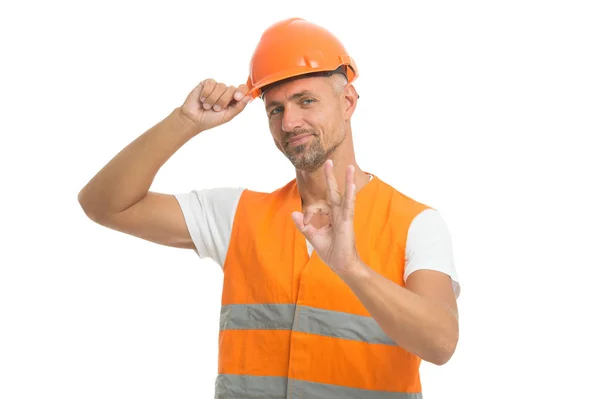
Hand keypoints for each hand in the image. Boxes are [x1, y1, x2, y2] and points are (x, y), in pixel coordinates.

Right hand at [179, 79, 251, 132]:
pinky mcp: (207, 83)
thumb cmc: (210, 119)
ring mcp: (217, 87)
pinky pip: (211, 84)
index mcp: (233, 100)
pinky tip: (202, 99)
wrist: (194, 119)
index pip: (243, 89)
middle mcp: (226, 92)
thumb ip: (239, 107)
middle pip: (232, 89)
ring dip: (213, 99)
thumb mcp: (228, 116)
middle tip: (215, 109)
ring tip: (207, 106)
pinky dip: (206, 94)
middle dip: (223, 101)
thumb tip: (249, 97)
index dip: (241, 91)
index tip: (237, 97)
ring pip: (221, 86)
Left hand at [292, 160, 360, 274]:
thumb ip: (304, 226)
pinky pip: (348, 206)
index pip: (324, 202)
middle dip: (331, 177)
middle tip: (328, 161)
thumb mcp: (313, 237)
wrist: (342, 265)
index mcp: (332, 217)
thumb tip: (294, 214)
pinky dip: (350, 195)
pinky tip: (352, 185)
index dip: (314, 205)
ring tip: (348, 167)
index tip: (308, 212)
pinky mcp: (348, 222)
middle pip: (335, 192)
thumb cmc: (331, 252)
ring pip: (345, 195)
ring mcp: (344, 217)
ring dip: (346, 181)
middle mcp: (339, 214)